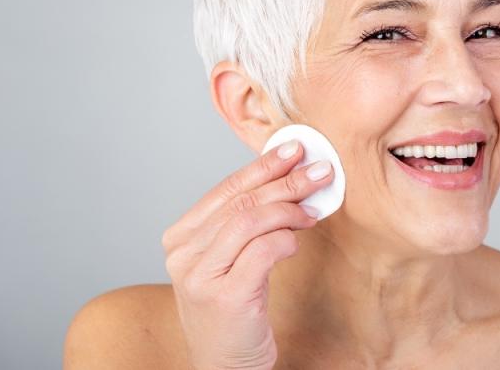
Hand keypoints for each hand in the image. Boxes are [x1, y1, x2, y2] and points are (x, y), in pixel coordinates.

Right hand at [161, 140, 331, 369]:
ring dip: (289, 208)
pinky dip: (285, 239)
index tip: (295, 149)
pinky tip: (297, 239)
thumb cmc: (233, 310)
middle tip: (319, 171)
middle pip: (240, 203)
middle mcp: (182, 254)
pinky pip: (261, 251)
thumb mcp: (232, 260)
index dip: (262, 166)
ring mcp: (199, 276)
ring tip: (313, 208)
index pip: (226, 190)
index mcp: (180, 238)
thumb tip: (289, 177)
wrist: (225, 365)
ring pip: (249, 221)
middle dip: (285, 181)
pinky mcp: (223, 297)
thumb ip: (248, 223)